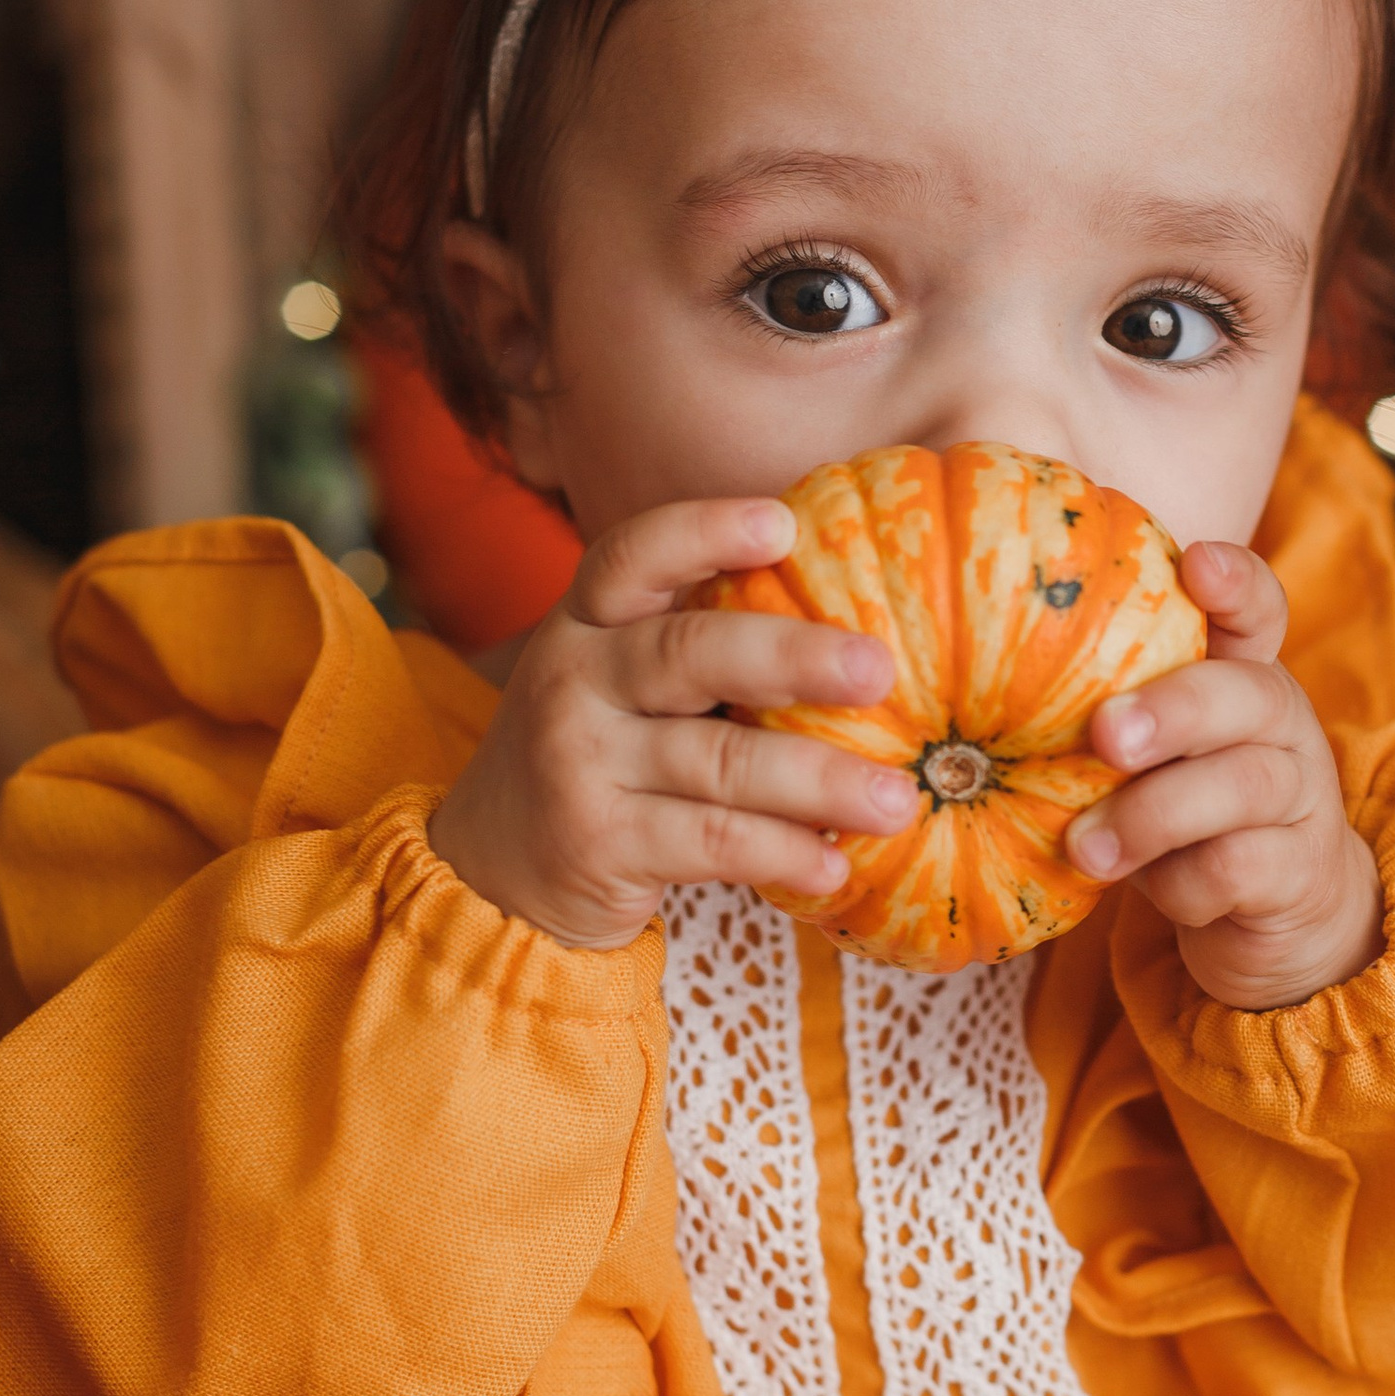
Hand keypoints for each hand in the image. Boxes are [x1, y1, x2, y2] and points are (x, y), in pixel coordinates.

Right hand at [430, 497, 916, 950]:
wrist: (495, 872)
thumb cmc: (601, 756)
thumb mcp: (622, 682)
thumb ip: (705, 645)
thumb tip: (864, 621)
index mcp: (586, 623)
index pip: (632, 555)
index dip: (703, 532)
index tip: (783, 523)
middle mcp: (573, 680)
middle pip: (688, 654)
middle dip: (793, 656)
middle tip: (879, 670)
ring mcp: (579, 763)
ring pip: (717, 761)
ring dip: (819, 780)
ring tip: (898, 800)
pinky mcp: (597, 844)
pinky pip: (708, 841)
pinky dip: (781, 852)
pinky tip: (835, 865)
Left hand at [1069, 542, 1383, 1010]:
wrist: (1277, 904)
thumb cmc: (1180, 802)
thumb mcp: (1145, 751)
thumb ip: (1094, 710)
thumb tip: (963, 688)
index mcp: (1243, 675)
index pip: (1258, 608)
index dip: (1235, 582)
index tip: (1197, 564)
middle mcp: (1282, 723)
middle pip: (1251, 694)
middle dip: (1175, 708)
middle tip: (1107, 734)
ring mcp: (1300, 796)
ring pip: (1244, 786)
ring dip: (1154, 815)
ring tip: (1085, 847)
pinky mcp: (1300, 871)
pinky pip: (1238, 869)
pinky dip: (1182, 883)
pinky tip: (1144, 889)